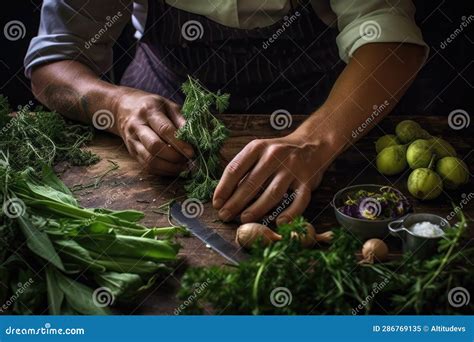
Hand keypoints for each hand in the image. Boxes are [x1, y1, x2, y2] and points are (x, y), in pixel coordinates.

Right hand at [115, 89, 193, 175]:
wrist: (124, 108)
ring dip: (169, 167)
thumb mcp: (168, 105)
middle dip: (175, 157)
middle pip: (155, 147)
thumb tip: (195, 137)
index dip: (179, 143)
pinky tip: (174, 168)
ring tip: (184, 166)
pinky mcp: (132, 152)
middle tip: (189, 160)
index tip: (192, 152)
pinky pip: (147, 166)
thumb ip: (181, 120)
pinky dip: (163, 171)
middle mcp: (137, 126)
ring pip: (150, 160)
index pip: (164, 130)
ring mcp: (132, 141)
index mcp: (149, 111)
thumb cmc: (152, 106)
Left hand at [212, 134, 333, 223]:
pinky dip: (290, 214)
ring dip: (257, 209)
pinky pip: (299, 201)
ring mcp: (292, 168)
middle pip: (251, 183)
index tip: (216, 203)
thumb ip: (244, 169)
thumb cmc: (278, 152)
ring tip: (244, 219)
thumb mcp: (259, 152)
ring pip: (272, 193)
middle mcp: (275, 156)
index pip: (235, 169)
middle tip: (225, 216)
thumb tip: (224, 195)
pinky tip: (279, 223)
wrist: (311, 144)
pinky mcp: (307, 181)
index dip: (223, 188)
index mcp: (258, 148)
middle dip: (235, 202)